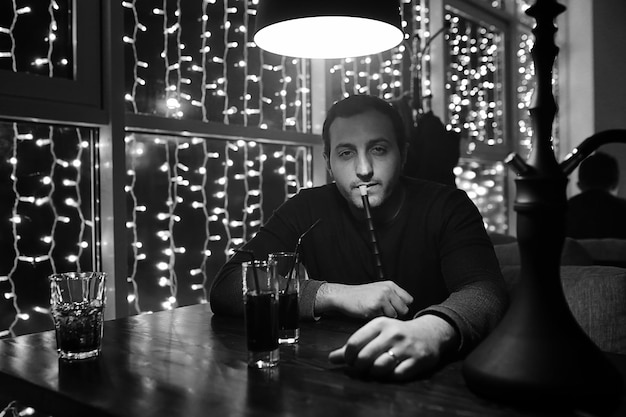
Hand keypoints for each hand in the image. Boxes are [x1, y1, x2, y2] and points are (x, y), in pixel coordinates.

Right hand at [314, 281, 412, 318]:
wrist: (344, 296)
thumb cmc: (360, 295)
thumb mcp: (378, 290)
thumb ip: (392, 296)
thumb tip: (405, 308)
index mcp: (390, 285)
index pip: (408, 300)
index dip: (402, 306)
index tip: (395, 309)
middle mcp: (388, 290)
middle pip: (404, 309)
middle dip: (396, 314)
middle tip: (384, 312)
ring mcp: (382, 297)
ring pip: (394, 315)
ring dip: (386, 317)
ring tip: (375, 311)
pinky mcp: (375, 306)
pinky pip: (383, 318)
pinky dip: (377, 318)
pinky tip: (369, 312)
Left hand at [328, 314, 458, 380]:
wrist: (430, 332)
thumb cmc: (396, 333)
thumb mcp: (376, 333)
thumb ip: (355, 345)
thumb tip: (331, 358)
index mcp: (380, 324)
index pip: (354, 343)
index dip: (347, 356)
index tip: (349, 361)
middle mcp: (393, 334)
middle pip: (364, 357)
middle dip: (359, 366)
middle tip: (361, 367)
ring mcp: (406, 347)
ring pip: (379, 367)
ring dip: (373, 372)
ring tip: (374, 369)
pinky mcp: (417, 360)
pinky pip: (396, 375)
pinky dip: (390, 376)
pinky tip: (390, 370)